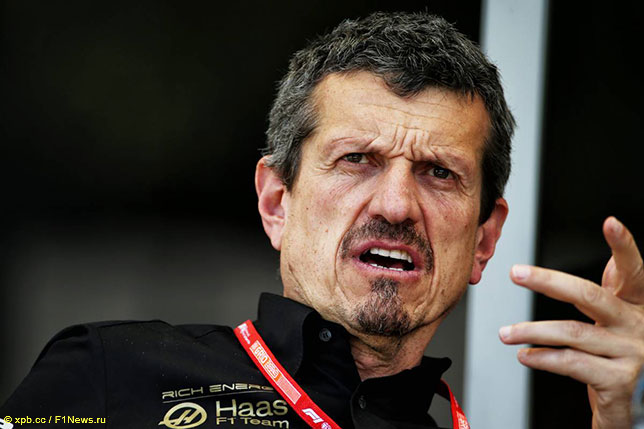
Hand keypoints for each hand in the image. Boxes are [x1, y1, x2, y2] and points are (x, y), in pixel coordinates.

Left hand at [499, 217, 643, 428]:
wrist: (633, 403)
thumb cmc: (618, 355)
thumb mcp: (618, 320)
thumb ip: (610, 291)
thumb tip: (608, 255)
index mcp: (635, 306)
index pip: (633, 272)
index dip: (624, 247)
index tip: (611, 222)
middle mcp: (638, 326)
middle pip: (590, 296)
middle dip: (548, 282)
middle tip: (516, 273)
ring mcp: (631, 353)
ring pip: (574, 333)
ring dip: (532, 331)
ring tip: (505, 333)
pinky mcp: (619, 380)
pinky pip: (573, 364)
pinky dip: (543, 358)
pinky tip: (524, 356)